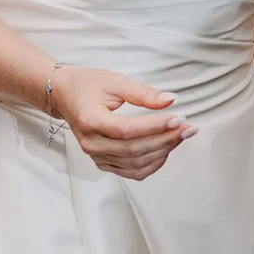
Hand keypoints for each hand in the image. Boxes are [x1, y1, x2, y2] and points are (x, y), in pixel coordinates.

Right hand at [48, 65, 192, 179]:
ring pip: (135, 163)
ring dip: (163, 152)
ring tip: (181, 136)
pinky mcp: (103, 163)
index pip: (127, 129)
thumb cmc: (87, 85)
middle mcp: (91, 143)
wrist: (65, 96)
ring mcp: (96, 156)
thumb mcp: (114, 81)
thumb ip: (143, 93)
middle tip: (188, 128)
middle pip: (134, 149)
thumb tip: (170, 99)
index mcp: (90, 120)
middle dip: (165, 139)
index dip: (155, 126)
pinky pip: (132, 172)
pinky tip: (166, 149)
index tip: (179, 118)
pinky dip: (152, 164)